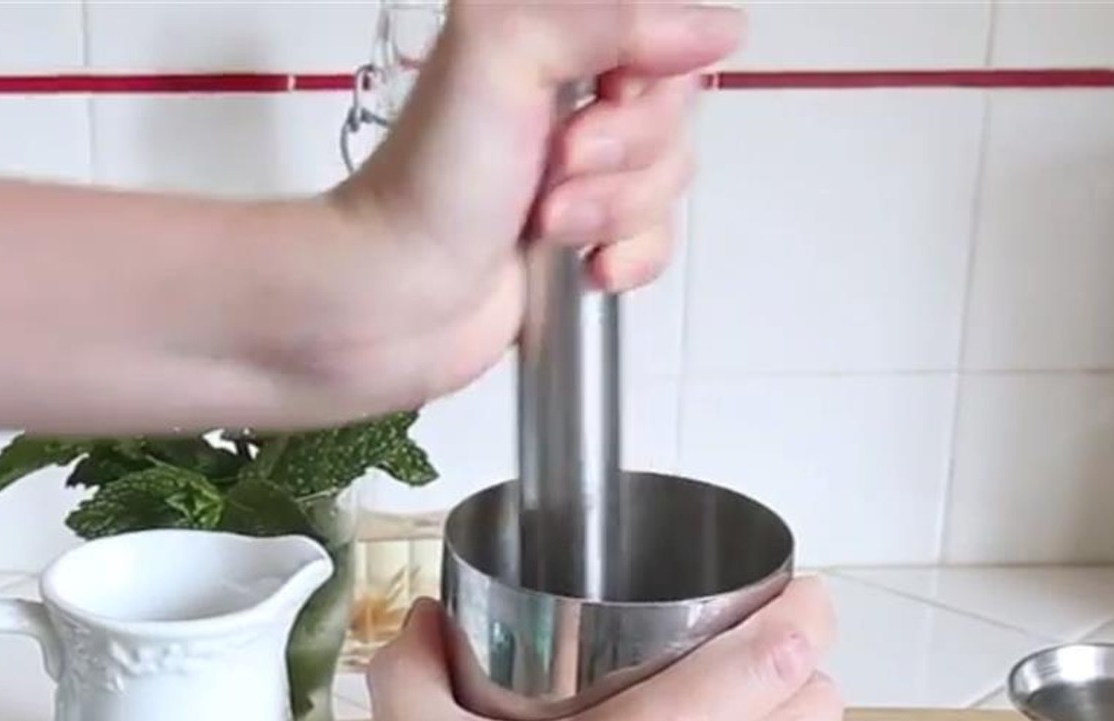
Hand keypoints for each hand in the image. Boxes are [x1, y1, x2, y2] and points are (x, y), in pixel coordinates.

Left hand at [314, 0, 743, 412]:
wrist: (394, 300)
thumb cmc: (433, 178)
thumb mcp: (504, 52)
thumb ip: (609, 17)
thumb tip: (719, 26)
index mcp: (547, 32)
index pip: (658, 31)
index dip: (650, 69)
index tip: (602, 94)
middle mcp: (568, 95)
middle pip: (673, 106)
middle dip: (623, 149)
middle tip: (553, 169)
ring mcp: (579, 172)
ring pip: (668, 176)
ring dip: (613, 210)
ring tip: (544, 225)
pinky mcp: (586, 240)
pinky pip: (658, 238)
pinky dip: (628, 258)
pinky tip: (583, 270)